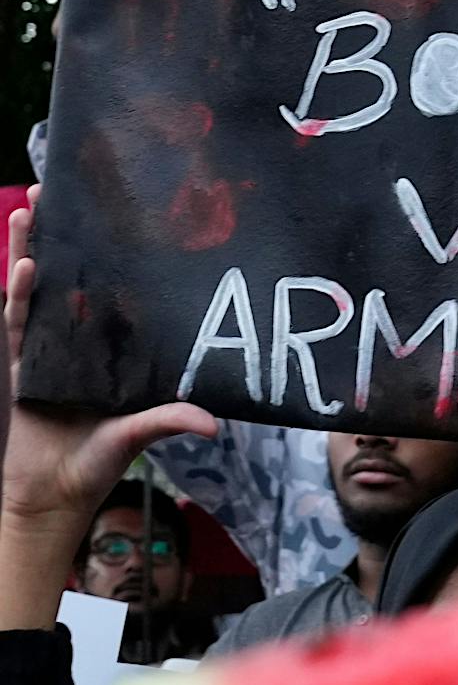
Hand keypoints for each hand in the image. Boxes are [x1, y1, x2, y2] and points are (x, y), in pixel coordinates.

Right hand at [3, 187, 215, 533]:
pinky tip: (25, 263)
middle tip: (64, 191)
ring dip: (32, 250)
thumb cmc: (99, 464)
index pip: (116, 299)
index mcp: (113, 354)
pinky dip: (19, 293)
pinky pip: (18, 322)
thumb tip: (211, 422)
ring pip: (38, 291)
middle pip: (72, 282)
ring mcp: (46, 351)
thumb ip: (167, 421)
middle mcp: (80, 345)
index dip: (116, 262)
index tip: (123, 221)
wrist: (53, 493)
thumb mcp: (139, 436)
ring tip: (31, 207)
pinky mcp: (20, 365)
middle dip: (66, 239)